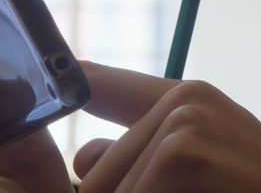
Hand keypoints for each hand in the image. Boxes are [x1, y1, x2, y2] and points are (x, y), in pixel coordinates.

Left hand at [74, 62, 260, 192]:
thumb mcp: (208, 166)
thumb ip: (144, 153)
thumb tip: (80, 157)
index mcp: (189, 97)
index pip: (100, 85)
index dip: (67, 88)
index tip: (51, 109)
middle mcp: (184, 100)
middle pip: (94, 175)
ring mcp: (184, 124)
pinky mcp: (183, 154)